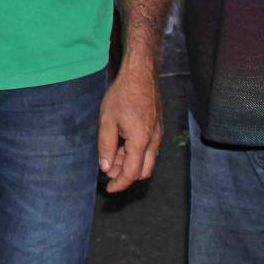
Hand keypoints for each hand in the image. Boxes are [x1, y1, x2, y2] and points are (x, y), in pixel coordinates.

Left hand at [97, 61, 161, 193]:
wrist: (141, 74)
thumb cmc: (122, 94)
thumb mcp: (107, 120)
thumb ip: (106, 146)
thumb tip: (106, 168)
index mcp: (141, 141)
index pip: (132, 173)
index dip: (119, 184)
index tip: (108, 189)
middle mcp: (154, 141)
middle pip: (144, 171)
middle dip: (126, 177)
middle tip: (108, 173)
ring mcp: (158, 134)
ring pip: (147, 160)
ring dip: (131, 164)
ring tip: (111, 157)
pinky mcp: (158, 127)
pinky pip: (149, 149)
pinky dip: (136, 154)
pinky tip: (122, 146)